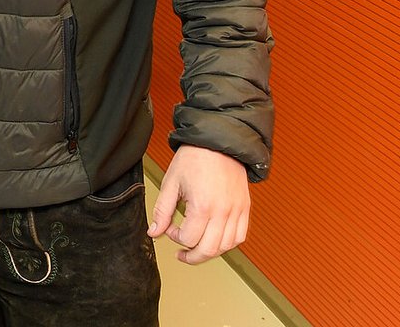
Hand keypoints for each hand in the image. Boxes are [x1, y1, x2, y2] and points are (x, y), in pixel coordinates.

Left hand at [148, 145, 250, 264]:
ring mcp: (237, 211)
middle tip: (182, 254)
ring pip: (227, 247)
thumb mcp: (171, 183)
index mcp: (203, 205)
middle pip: (209, 249)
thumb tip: (154, 232)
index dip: (176, 238)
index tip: (170, 229)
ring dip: (211, 252)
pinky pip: (240, 236)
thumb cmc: (194, 159)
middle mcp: (223, 212)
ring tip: (198, 247)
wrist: (217, 142)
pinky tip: (216, 239)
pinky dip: (228, 243)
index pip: (189, 239)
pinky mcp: (245, 208)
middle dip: (193, 256)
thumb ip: (162, 211)